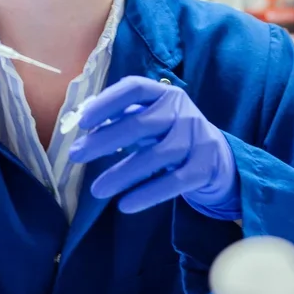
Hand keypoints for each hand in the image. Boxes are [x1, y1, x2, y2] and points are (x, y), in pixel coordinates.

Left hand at [68, 76, 240, 219]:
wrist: (218, 157)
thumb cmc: (171, 134)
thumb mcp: (151, 118)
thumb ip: (123, 117)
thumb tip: (83, 123)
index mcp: (164, 93)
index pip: (135, 88)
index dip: (107, 102)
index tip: (83, 121)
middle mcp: (182, 111)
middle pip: (141, 124)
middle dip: (104, 140)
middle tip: (75, 155)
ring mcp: (196, 138)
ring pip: (156, 156)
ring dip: (122, 174)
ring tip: (96, 190)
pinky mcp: (204, 167)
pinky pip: (174, 182)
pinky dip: (148, 194)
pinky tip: (125, 205)